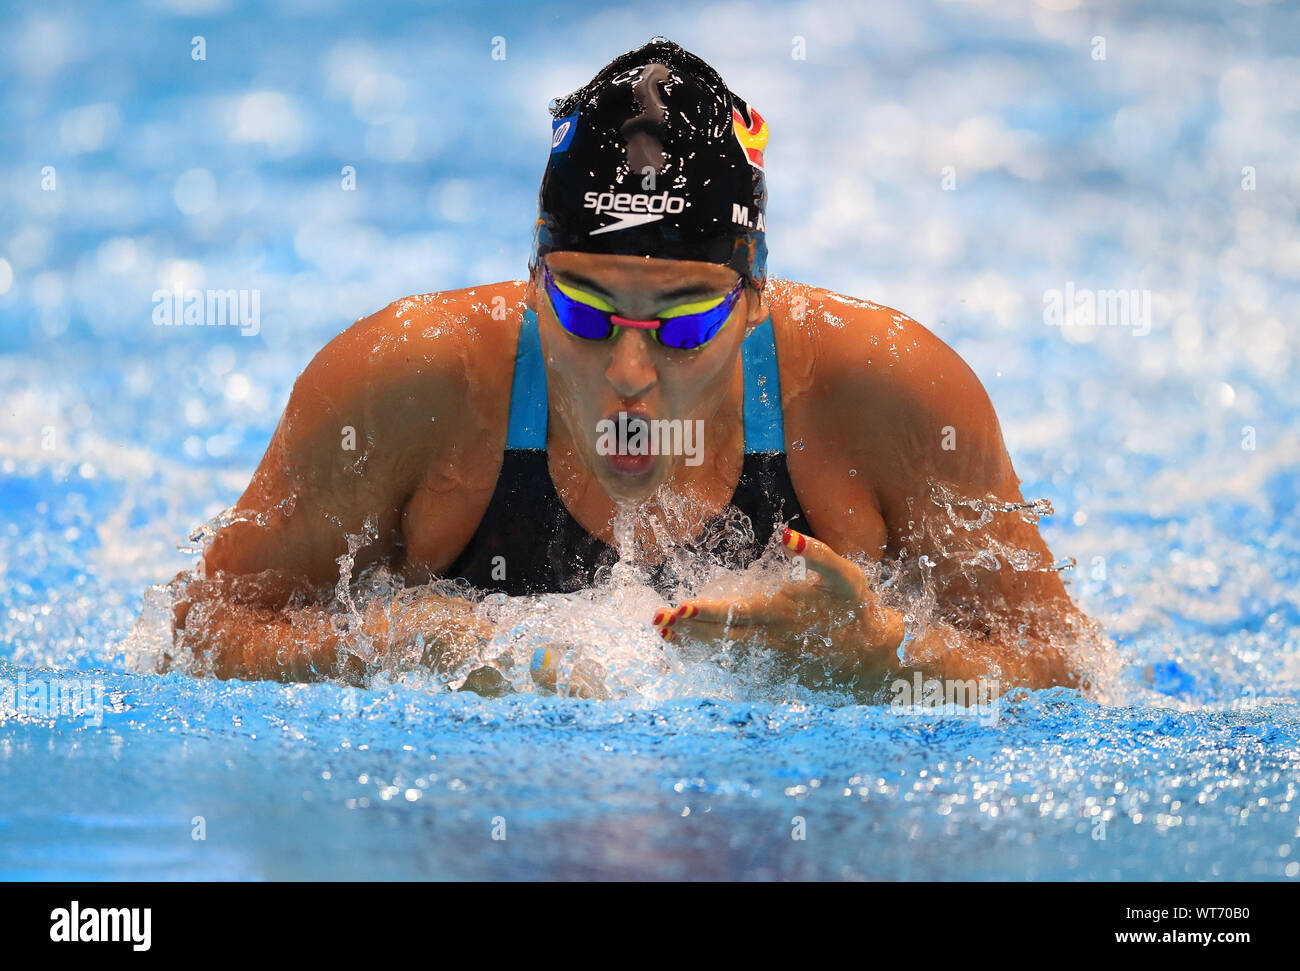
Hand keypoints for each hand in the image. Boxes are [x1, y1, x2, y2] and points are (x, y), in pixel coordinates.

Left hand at [651, 528, 904, 674]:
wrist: (875, 652)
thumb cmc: (856, 605)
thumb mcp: (844, 574)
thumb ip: (817, 553)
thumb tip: (787, 534)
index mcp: (783, 611)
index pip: (736, 612)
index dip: (706, 612)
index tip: (680, 607)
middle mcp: (772, 636)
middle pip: (722, 634)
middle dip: (688, 628)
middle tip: (656, 621)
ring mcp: (772, 655)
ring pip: (726, 650)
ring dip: (694, 642)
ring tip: (665, 635)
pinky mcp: (776, 666)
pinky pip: (737, 662)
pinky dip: (712, 655)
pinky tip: (691, 649)